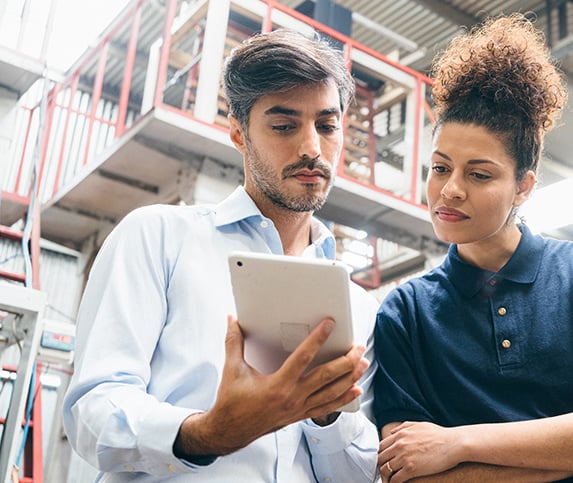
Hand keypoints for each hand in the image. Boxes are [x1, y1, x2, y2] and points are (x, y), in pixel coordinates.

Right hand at [174, 315, 367, 457]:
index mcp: (277, 385)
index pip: (303, 357)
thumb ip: (234, 342)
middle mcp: (292, 398)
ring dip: (349, 377)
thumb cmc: (231, 400)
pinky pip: (326, 407)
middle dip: (346, 360)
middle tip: (358, 347)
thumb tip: (232, 319)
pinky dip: (343, 398)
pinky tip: (355, 390)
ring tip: (363, 364)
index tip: (330, 324)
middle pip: (326, 376)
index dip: (318, 339)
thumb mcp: (232, 369)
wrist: (230, 431)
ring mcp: (298, 409)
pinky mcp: (299, 416)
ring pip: (331, 392)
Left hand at [378, 421, 461, 482]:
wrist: (453, 444)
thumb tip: (392, 432)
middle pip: (380, 458)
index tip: (383, 460)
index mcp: (400, 434)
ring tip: (388, 479)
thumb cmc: (439, 435)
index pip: (381, 446)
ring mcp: (404, 457)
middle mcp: (399, 444)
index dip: (381, 455)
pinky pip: (396, 478)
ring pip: (385, 469)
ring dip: (385, 476)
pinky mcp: (411, 469)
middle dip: (380, 465)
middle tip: (384, 472)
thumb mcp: (418, 425)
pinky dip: (393, 482)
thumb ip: (403, 427)